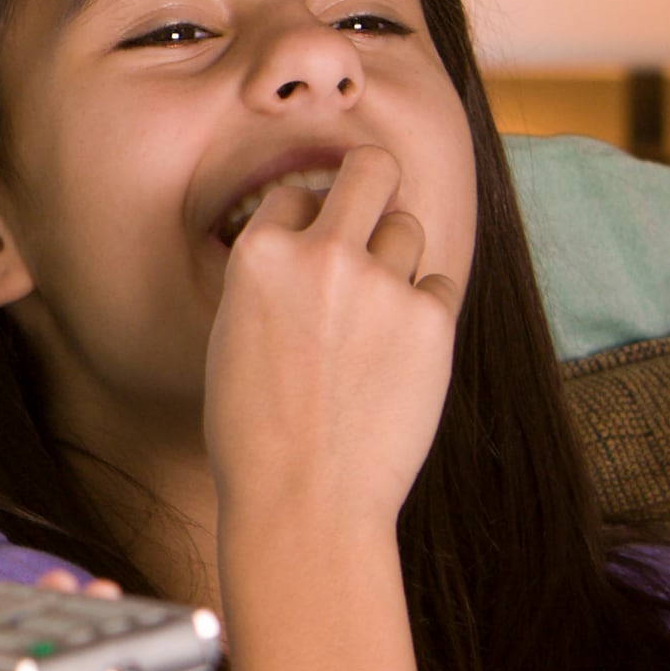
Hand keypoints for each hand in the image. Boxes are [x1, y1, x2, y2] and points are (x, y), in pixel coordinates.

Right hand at [206, 141, 458, 535]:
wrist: (304, 502)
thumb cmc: (255, 433)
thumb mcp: (232, 335)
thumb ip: (273, 278)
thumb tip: (313, 239)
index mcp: (259, 254)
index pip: (295, 194)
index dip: (305, 224)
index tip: (311, 259)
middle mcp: (322, 254)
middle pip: (371, 168)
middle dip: (372, 184)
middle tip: (372, 217)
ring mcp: (381, 284)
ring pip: (408, 227)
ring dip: (395, 259)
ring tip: (374, 318)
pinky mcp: (431, 320)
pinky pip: (437, 286)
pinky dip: (421, 311)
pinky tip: (395, 356)